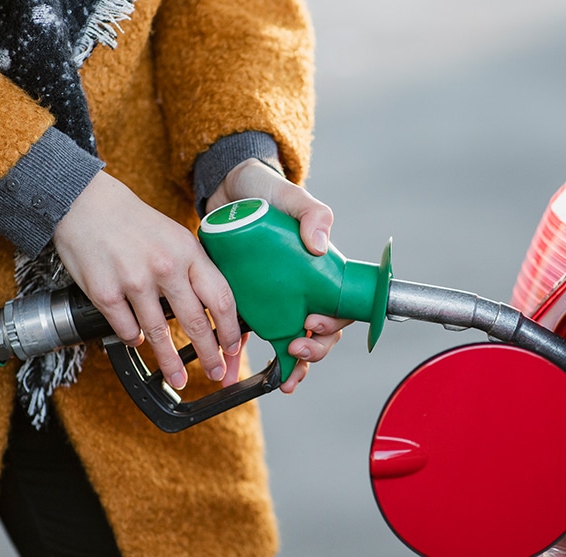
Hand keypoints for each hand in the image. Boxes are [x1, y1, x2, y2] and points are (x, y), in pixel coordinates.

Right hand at [53, 171, 240, 390]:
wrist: (85, 204)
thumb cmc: (133, 222)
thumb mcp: (175, 236)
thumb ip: (193, 267)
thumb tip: (213, 305)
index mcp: (188, 252)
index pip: (221, 298)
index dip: (231, 329)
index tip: (234, 347)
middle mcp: (165, 267)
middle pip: (196, 323)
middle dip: (210, 355)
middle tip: (216, 373)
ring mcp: (134, 281)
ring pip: (159, 335)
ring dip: (171, 362)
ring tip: (179, 378)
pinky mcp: (105, 293)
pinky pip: (126, 329)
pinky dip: (134, 339)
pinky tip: (139, 341)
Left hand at [207, 158, 350, 392]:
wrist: (227, 189)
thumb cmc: (265, 190)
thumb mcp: (290, 196)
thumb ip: (312, 213)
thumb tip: (320, 244)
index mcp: (319, 271)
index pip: (338, 307)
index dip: (332, 325)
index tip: (314, 323)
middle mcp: (300, 289)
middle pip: (319, 333)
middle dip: (313, 350)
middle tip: (296, 346)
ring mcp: (274, 298)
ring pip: (291, 341)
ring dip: (291, 364)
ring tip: (282, 376)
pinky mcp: (246, 301)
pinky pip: (249, 335)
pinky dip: (244, 358)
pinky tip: (237, 370)